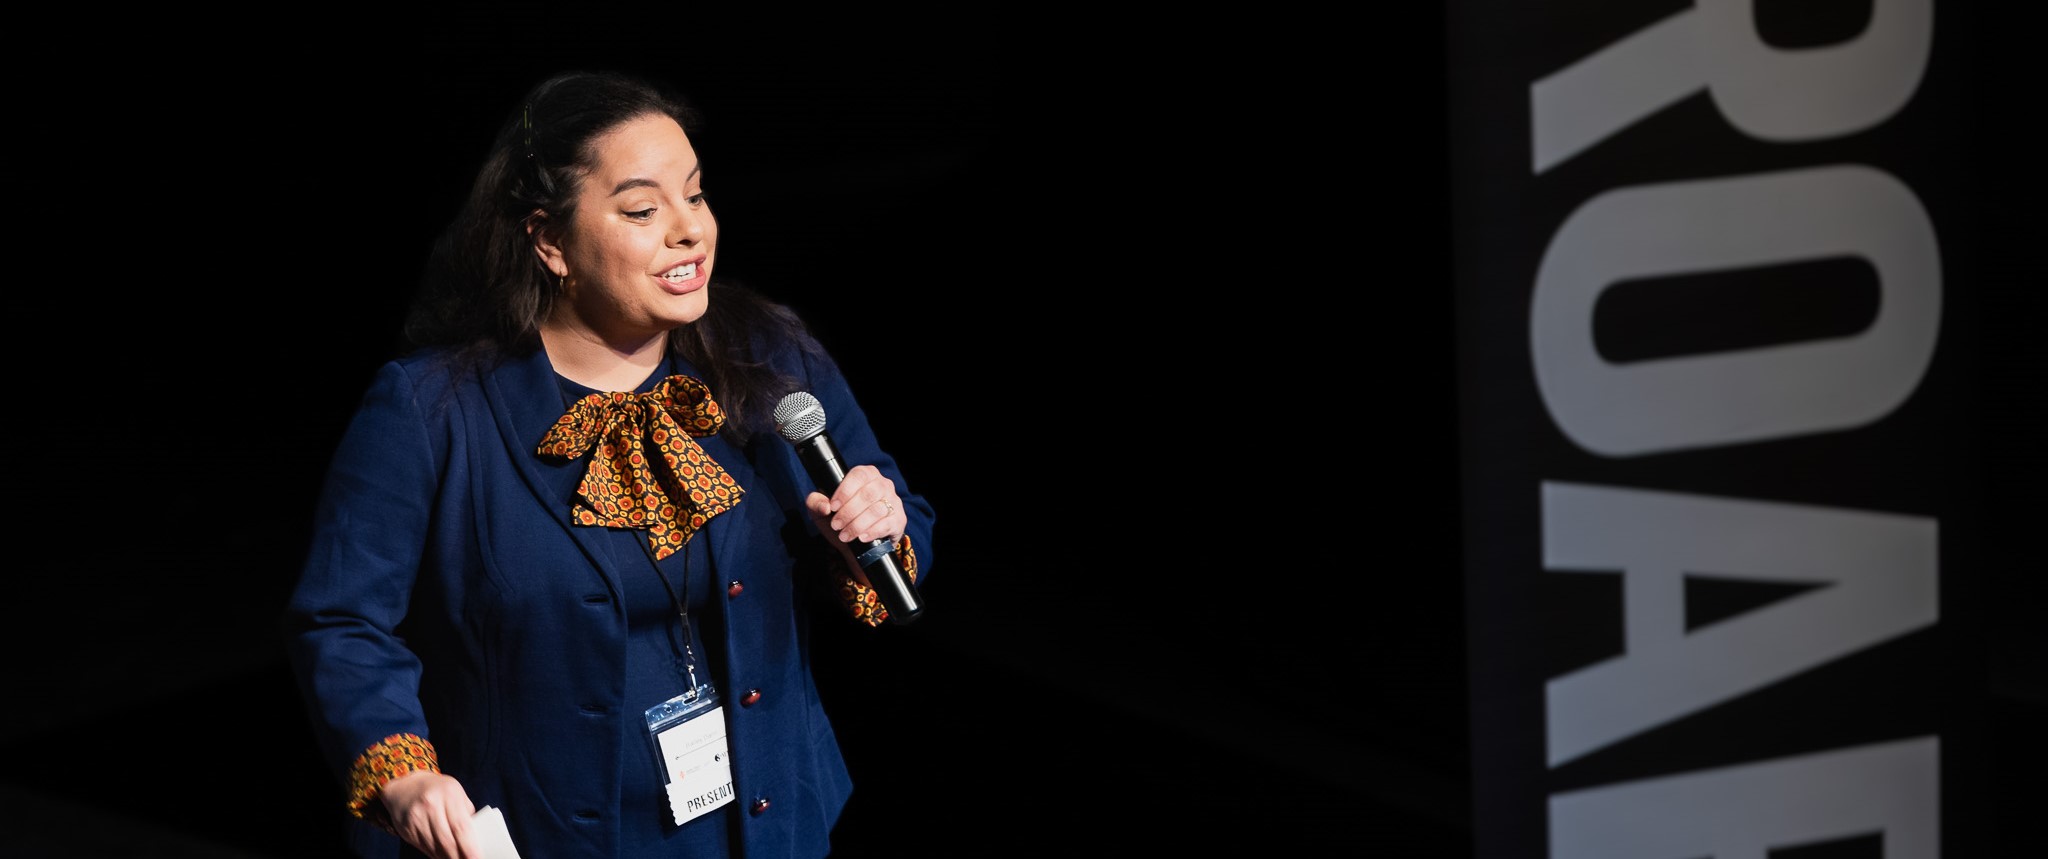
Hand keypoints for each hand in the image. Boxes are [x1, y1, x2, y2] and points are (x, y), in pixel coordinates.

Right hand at [380, 770, 480, 858]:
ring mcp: (416, 818)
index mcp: (449, 794)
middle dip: (459, 856)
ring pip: (435, 847)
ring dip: (448, 858)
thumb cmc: (437, 789)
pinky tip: (444, 856)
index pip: (461, 827)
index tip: (477, 857)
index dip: (469, 847)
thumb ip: (467, 813)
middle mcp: (431, 806)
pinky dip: (436, 855)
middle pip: (447, 841)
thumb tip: (478, 836)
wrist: (404, 785)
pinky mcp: (407, 829)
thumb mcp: (456, 793)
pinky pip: (424, 848)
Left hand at [806, 464, 902, 579]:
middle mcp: (883, 484)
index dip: (844, 491)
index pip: (858, 475)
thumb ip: (815, 502)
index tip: (833, 507)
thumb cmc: (840, 519)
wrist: (857, 544)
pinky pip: (887, 524)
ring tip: (844, 535)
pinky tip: (862, 537)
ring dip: (857, 525)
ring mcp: (893, 501)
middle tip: (836, 525)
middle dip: (848, 512)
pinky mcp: (899, 520)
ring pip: (877, 510)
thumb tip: (824, 506)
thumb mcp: (822, 510)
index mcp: (866, 474)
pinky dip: (872, 532)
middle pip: (868, 494)